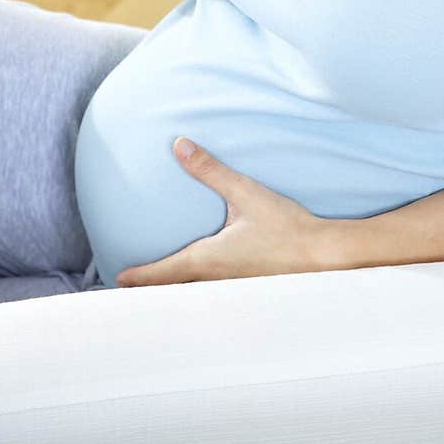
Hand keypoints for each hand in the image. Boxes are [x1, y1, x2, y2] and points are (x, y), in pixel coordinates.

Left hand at [115, 137, 334, 285]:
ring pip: (196, 298)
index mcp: (208, 261)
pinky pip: (217, 298)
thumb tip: (179, 146)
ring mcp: (235, 293)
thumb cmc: (287, 227)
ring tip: (166, 289)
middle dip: (154, 291)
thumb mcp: (246, 193)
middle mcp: (217, 282)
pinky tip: (212, 286)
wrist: (325, 256)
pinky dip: (203, 295)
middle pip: (175, 293)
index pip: (163, 273)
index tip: (119, 279)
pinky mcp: (252, 293)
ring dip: (179, 294)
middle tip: (134, 289)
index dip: (139, 277)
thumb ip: (210, 171)